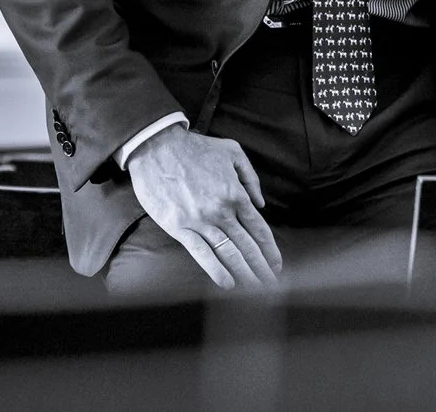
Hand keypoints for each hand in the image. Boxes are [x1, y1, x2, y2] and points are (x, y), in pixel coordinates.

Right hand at [125, 126, 282, 289]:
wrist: (158, 147)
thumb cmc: (196, 148)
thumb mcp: (232, 152)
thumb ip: (250, 178)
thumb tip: (261, 204)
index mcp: (235, 194)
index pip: (259, 229)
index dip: (270, 250)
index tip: (277, 265)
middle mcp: (221, 211)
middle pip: (247, 246)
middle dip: (261, 267)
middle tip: (271, 284)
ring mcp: (200, 221)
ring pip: (227, 253)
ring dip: (244, 272)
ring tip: (254, 288)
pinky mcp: (179, 227)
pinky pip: (201, 254)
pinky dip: (216, 271)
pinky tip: (227, 283)